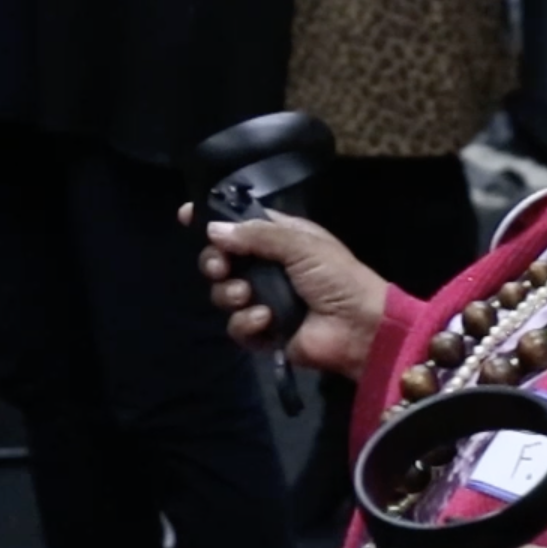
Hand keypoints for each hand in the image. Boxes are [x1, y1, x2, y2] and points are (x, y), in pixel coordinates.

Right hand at [186, 206, 386, 378]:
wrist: (360, 327)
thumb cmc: (337, 277)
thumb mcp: (301, 244)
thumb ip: (257, 234)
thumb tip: (213, 229)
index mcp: (280, 239)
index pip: (239, 224)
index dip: (213, 220)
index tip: (186, 215)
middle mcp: (268, 267)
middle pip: (221, 259)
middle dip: (214, 262)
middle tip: (222, 267)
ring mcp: (264, 300)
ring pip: (223, 293)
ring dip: (231, 294)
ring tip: (249, 295)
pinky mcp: (264, 332)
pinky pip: (237, 326)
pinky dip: (247, 323)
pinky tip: (267, 320)